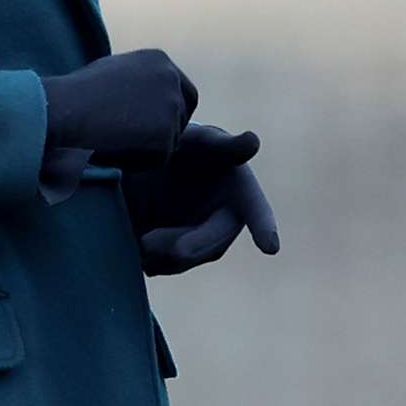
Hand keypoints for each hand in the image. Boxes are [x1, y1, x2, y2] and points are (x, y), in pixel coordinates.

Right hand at [41, 49, 195, 167]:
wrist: (67, 107)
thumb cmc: (78, 92)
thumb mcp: (115, 71)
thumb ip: (139, 81)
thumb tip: (144, 102)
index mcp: (160, 61)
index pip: (184, 92)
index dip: (172, 113)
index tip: (156, 128)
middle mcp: (172, 79)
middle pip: (182, 116)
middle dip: (166, 133)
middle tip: (141, 146)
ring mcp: (171, 106)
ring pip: (170, 140)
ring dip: (146, 149)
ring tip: (110, 143)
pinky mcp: (166, 133)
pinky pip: (158, 159)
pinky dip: (137, 161)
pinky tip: (111, 150)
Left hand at [125, 125, 280, 275]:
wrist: (140, 163)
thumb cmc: (179, 143)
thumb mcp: (196, 139)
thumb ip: (221, 144)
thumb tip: (253, 142)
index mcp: (238, 186)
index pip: (254, 207)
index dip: (263, 225)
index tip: (270, 247)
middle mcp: (225, 218)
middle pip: (214, 243)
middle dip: (187, 245)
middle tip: (147, 241)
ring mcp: (201, 239)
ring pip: (188, 258)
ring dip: (164, 254)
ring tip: (139, 237)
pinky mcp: (174, 253)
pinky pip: (167, 266)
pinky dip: (150, 260)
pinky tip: (135, 243)